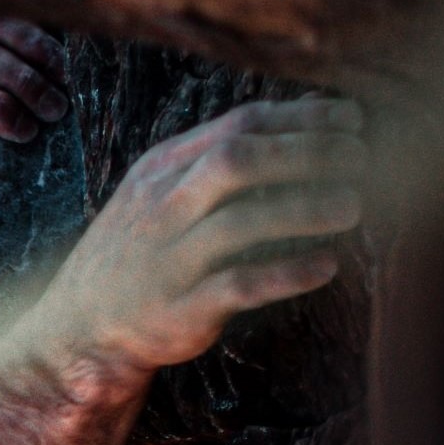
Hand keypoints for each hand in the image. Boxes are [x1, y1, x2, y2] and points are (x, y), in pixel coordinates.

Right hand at [22, 97, 366, 388]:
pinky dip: (286, 274)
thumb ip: (221, 157)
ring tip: (353, 207)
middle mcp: (162, 209)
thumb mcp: (162, 192)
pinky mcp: (179, 310)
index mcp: (161, 171)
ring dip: (304, 211)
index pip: (237, 127)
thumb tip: (311, 118)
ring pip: (239, 224)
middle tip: (362, 160)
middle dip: (306, 155)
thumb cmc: (141, 251)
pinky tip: (326, 267)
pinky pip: (238, 286)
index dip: (301, 119)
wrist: (81, 326)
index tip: (352, 121)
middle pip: (237, 162)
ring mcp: (167, 260)